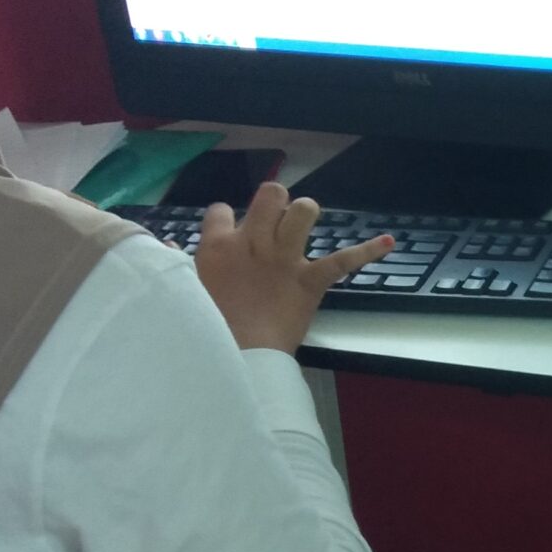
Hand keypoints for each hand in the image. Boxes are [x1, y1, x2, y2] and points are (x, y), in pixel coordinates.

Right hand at [191, 183, 390, 353]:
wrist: (239, 356)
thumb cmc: (208, 327)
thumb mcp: (185, 292)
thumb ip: (175, 265)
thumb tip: (164, 246)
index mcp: (218, 245)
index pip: (222, 210)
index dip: (227, 219)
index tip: (230, 235)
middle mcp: (253, 243)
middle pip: (269, 195)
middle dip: (275, 201)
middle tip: (274, 220)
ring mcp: (284, 259)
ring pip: (302, 213)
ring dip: (305, 213)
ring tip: (304, 221)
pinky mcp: (310, 280)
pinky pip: (343, 260)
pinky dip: (367, 252)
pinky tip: (387, 242)